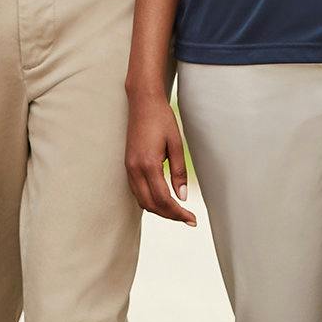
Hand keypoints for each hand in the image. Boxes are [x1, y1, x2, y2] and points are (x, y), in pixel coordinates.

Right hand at [124, 87, 196, 225]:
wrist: (143, 102)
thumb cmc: (162, 119)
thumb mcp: (176, 144)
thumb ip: (179, 171)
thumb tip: (183, 196)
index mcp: (149, 164)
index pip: (164, 199)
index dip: (178, 213)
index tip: (192, 220)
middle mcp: (135, 169)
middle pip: (151, 205)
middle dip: (170, 215)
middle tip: (188, 219)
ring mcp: (129, 167)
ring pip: (142, 200)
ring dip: (159, 210)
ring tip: (178, 212)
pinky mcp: (128, 165)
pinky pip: (137, 191)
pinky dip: (150, 200)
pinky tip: (163, 199)